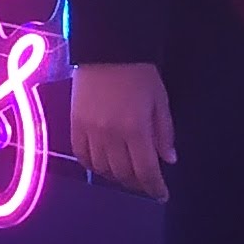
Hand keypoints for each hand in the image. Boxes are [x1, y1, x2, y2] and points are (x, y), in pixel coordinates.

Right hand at [70, 60, 175, 199]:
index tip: (162, 195)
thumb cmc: (140, 73)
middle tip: (146, 183)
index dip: (155, 188)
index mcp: (135, 130)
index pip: (146, 171)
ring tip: (126, 173)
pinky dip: (93, 166)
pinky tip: (103, 164)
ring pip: (102, 169)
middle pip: (123, 174)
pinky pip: (82, 156)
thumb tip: (168, 159)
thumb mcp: (160, 101)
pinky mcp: (75, 125)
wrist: (107, 48)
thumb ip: (164, 132)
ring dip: (116, 176)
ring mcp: (90, 131)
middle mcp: (110, 135)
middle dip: (137, 184)